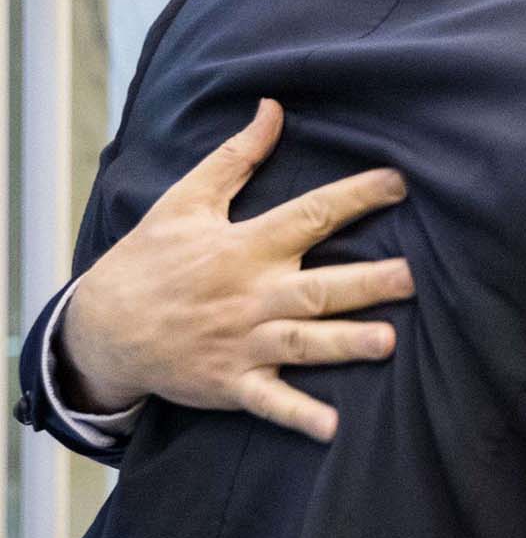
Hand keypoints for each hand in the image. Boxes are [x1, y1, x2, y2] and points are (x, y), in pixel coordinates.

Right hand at [57, 99, 412, 441]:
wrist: (101, 328)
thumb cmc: (151, 258)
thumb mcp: (186, 200)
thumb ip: (236, 157)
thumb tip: (273, 109)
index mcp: (244, 246)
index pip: (309, 215)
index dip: (355, 197)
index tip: (400, 183)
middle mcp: (250, 294)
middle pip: (318, 286)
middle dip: (366, 283)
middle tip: (413, 276)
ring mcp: (241, 342)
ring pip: (303, 344)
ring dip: (344, 344)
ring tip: (389, 343)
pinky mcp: (231, 383)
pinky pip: (270, 402)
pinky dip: (298, 416)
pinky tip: (333, 428)